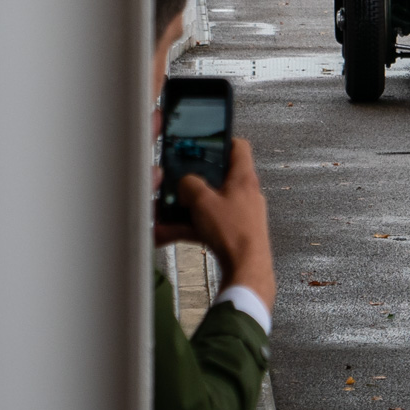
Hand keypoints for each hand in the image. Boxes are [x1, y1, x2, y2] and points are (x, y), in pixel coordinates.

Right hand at [154, 137, 275, 310]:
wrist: (246, 268)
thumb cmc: (233, 232)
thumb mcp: (202, 201)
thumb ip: (190, 185)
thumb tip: (185, 183)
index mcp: (244, 178)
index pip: (239, 147)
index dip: (222, 140)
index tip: (204, 143)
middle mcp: (246, 193)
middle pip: (218, 177)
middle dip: (194, 181)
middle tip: (176, 181)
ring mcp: (241, 213)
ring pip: (209, 204)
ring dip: (186, 209)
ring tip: (162, 215)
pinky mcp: (235, 232)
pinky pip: (208, 224)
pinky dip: (190, 227)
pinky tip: (166, 235)